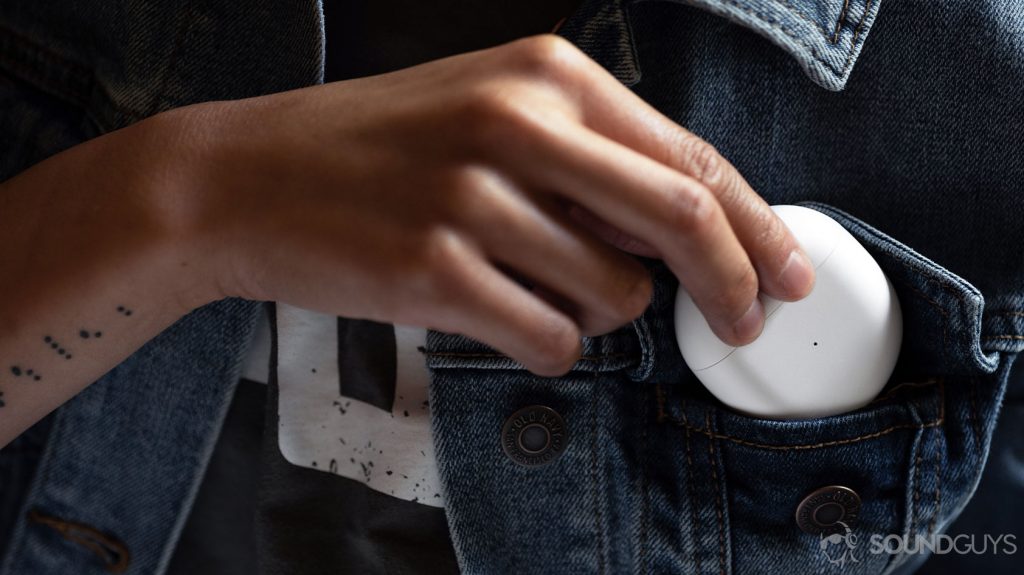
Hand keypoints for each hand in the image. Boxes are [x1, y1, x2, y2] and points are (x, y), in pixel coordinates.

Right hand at [160, 34, 814, 375]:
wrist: (247, 176)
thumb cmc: (376, 148)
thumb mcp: (489, 113)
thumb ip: (589, 160)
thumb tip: (681, 234)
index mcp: (545, 75)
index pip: (691, 157)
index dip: (758, 226)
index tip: (788, 272)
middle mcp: (517, 125)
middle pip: (682, 221)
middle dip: (730, 287)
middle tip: (738, 324)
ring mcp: (473, 198)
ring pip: (614, 297)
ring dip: (599, 313)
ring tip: (534, 288)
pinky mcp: (435, 270)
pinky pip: (549, 341)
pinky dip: (545, 344)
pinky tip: (498, 314)